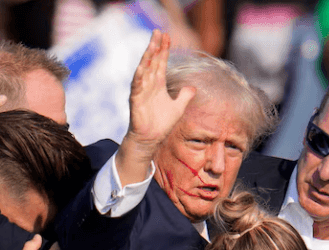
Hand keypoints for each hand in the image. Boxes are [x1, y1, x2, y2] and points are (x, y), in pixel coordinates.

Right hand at [116, 29, 195, 185]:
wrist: (151, 139)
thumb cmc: (161, 124)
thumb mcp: (178, 108)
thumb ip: (185, 96)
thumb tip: (193, 87)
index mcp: (158, 85)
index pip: (160, 63)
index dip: (164, 50)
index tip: (167, 36)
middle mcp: (149, 85)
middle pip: (152, 62)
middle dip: (155, 47)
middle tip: (158, 32)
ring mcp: (141, 92)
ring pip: (144, 70)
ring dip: (147, 57)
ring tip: (151, 44)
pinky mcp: (136, 101)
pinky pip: (137, 86)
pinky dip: (139, 76)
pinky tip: (142, 66)